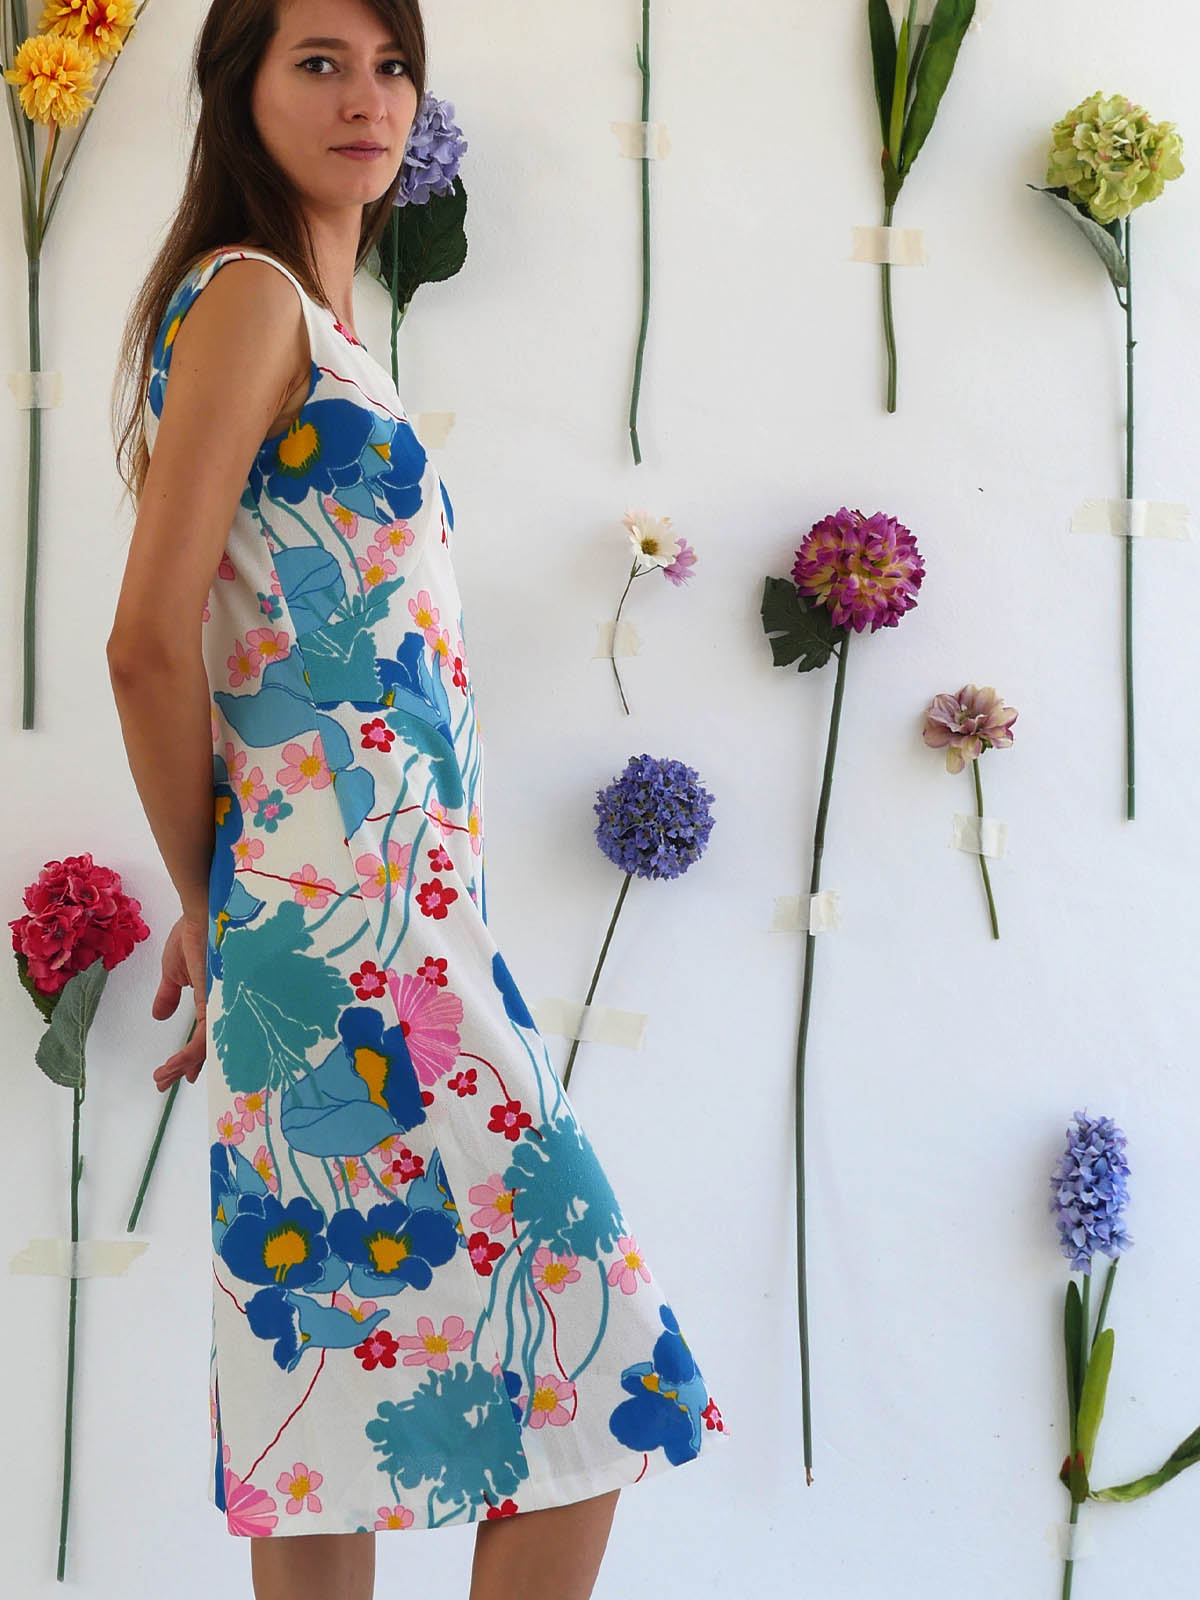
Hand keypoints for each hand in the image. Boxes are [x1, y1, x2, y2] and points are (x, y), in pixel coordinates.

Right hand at [152, 911, 208, 1090]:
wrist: (203, 910)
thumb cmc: (193, 932)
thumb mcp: (175, 970)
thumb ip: (169, 994)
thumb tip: (159, 1015)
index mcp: (212, 996)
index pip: (206, 1033)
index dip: (194, 1055)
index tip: (182, 1071)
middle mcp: (221, 1003)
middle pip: (209, 1045)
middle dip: (186, 1066)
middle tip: (166, 1082)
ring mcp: (222, 1003)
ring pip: (207, 1046)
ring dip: (183, 1065)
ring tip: (164, 1077)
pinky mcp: (217, 1000)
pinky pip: (206, 1037)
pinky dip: (189, 1055)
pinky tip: (175, 1066)